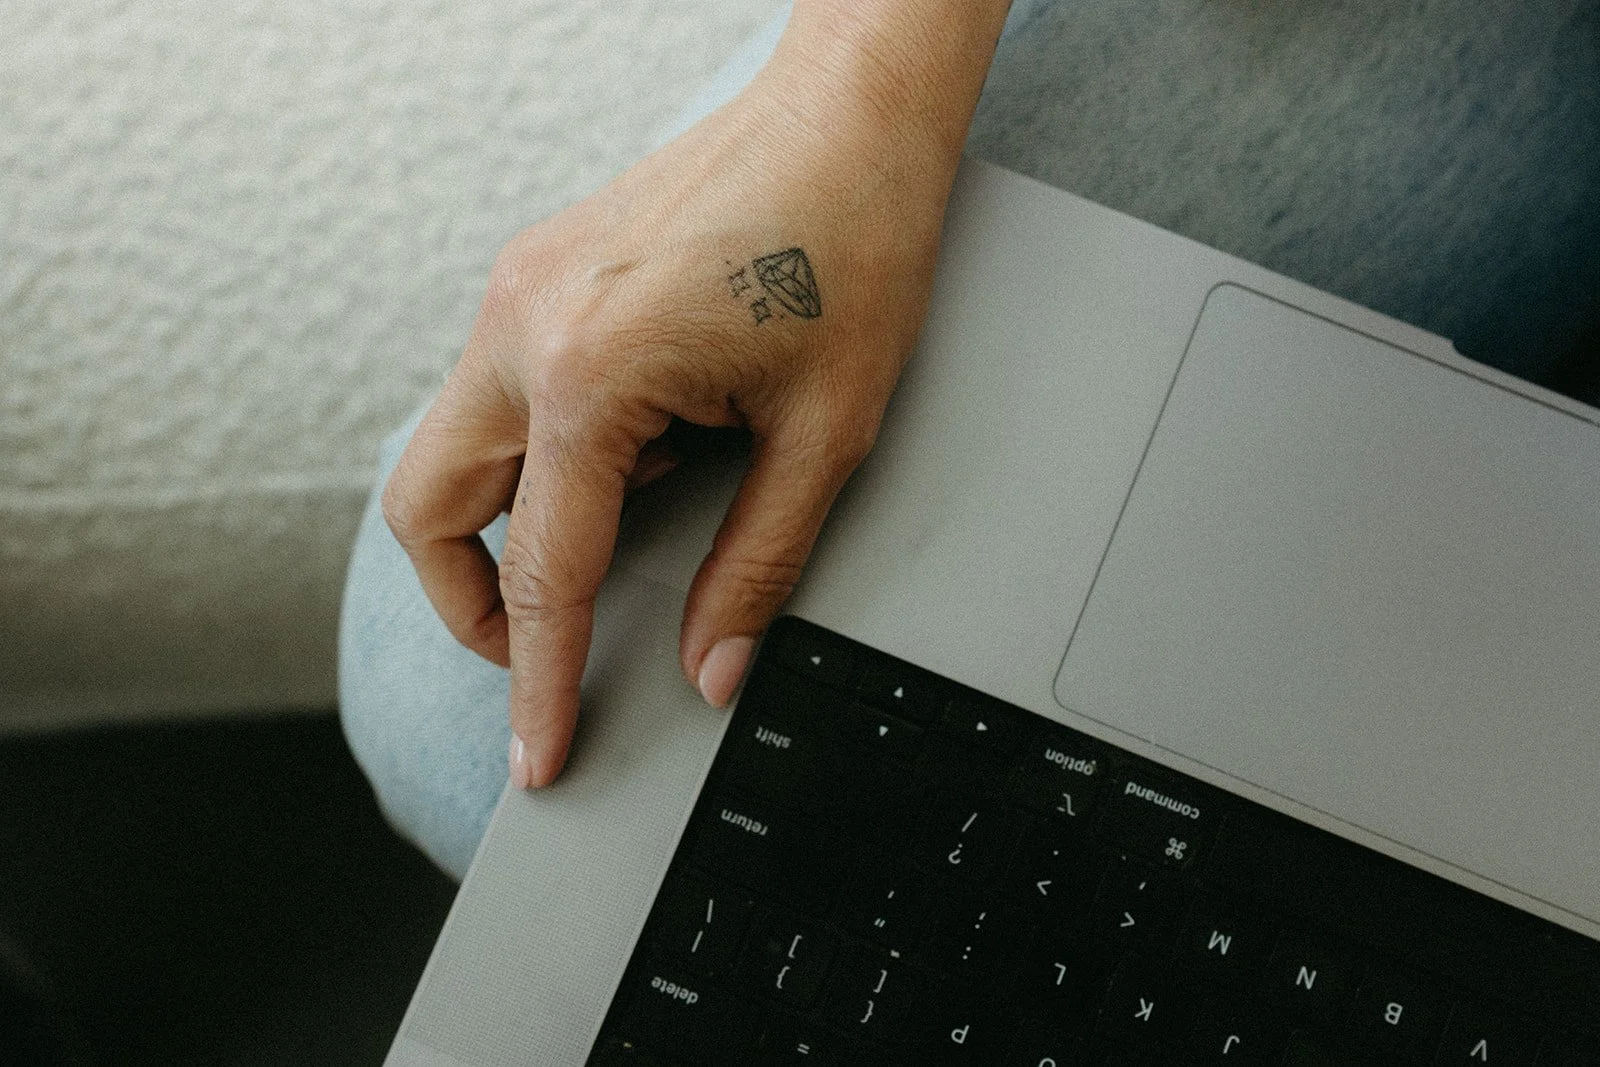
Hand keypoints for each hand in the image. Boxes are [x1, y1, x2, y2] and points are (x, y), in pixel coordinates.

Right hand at [380, 5, 1005, 787]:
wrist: (851, 111)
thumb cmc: (854, 240)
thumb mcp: (824, 433)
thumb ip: (757, 565)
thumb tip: (712, 665)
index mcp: (588, 373)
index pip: (540, 574)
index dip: (539, 684)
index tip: (538, 755)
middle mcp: (523, 327)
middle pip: (428, 512)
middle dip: (474, 603)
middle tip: (550, 647)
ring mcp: (518, 291)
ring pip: (453, 451)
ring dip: (514, 521)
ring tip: (637, 522)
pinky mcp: (536, 274)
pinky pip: (500, 395)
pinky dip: (547, 453)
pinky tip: (648, 444)